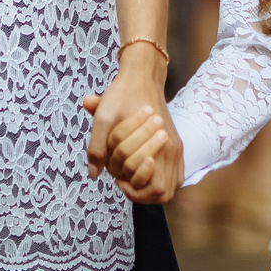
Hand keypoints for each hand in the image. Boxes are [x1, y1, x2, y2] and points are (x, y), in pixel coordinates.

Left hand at [81, 56, 180, 204]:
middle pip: (164, 193)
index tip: (118, 179)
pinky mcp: (176, 145)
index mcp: (159, 144)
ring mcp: (176, 148)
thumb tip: (94, 174)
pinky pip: (174, 176)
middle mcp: (172, 149)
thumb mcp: (104, 118)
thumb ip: (97, 147)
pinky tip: (141, 172)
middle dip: (141, 193)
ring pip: (171, 187)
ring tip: (131, 178)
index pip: (155, 188)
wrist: (142, 76)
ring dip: (150, 189)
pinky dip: (159, 181)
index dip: (134, 190)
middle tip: (123, 181)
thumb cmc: (122, 95)